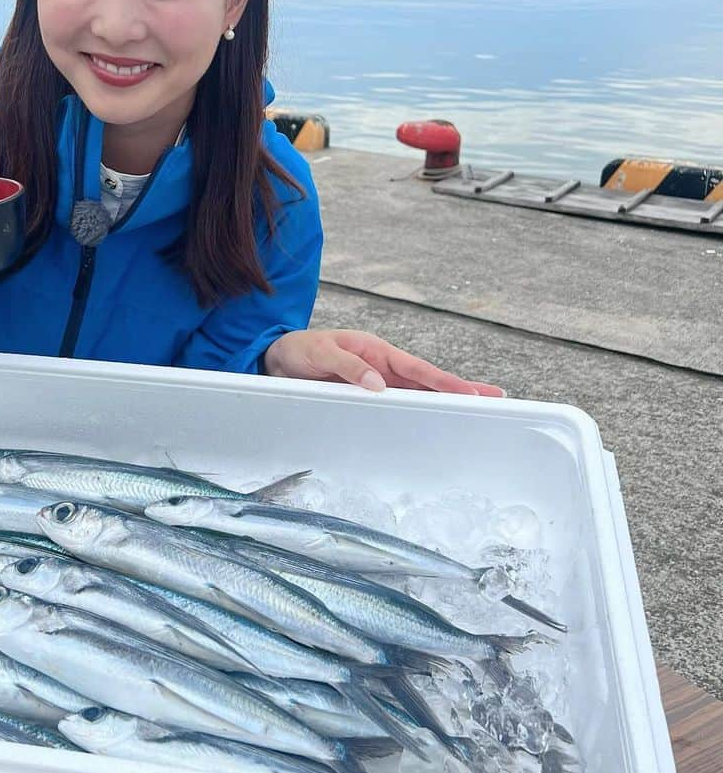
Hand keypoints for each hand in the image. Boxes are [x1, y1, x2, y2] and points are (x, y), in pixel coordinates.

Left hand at [263, 329, 504, 396]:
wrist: (277, 358)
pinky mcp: (366, 394)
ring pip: (416, 393)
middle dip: (460, 390)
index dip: (446, 381)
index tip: (473, 391)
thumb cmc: (299, 349)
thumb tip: (378, 385)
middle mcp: (382, 365)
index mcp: (376, 351)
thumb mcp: (320, 353)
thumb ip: (348, 367)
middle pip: (427, 382)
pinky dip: (415, 411)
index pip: (418, 369)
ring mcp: (377, 380)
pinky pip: (395, 403)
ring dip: (442, 402)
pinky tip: (431, 422)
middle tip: (494, 399)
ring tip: (473, 412)